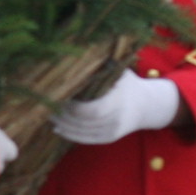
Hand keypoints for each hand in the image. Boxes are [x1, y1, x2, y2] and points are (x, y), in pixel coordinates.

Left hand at [51, 71, 182, 144]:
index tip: (59, 95)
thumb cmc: (128, 83)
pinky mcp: (109, 138)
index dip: (71, 107)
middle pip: (82, 122)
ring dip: (62, 124)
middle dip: (62, 114)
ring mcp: (113, 132)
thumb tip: (74, 55)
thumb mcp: (119, 70)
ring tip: (48, 113)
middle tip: (46, 104)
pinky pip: (85, 139)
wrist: (148, 105)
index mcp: (119, 101)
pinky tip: (58, 127)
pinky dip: (69, 134)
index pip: (90, 110)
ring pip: (81, 132)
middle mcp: (117, 119)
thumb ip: (100, 66)